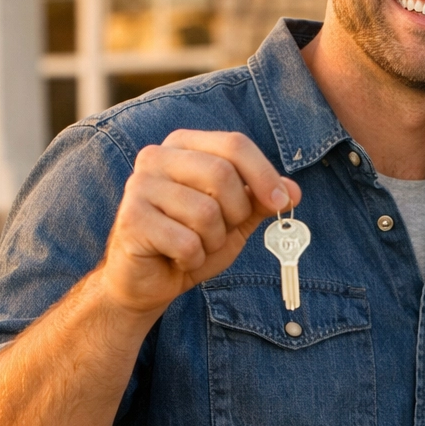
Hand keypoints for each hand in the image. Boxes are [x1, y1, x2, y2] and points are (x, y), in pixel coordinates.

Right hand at [102, 130, 300, 315]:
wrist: (146, 280)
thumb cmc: (191, 241)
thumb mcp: (234, 218)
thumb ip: (260, 200)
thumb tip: (294, 190)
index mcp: (183, 145)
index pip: (234, 144)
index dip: (264, 174)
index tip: (282, 202)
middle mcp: (156, 157)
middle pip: (222, 174)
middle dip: (235, 213)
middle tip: (223, 232)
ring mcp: (139, 186)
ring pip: (206, 212)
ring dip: (213, 241)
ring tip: (196, 245)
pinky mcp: (130, 220)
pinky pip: (186, 242)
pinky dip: (194, 259)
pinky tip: (178, 258)